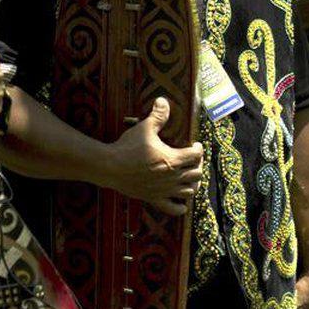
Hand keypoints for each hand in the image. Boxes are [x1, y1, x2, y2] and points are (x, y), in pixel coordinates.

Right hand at [106, 97, 203, 216]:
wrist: (110, 167)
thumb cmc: (128, 147)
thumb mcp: (144, 128)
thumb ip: (157, 115)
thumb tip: (163, 100)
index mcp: (172, 159)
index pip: (196, 155)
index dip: (199, 148)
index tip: (195, 144)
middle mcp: (171, 177)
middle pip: (196, 174)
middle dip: (198, 165)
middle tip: (192, 159)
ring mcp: (163, 190)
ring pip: (189, 192)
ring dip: (192, 184)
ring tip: (189, 177)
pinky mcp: (153, 198)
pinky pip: (172, 208)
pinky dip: (180, 207)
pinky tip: (182, 203)